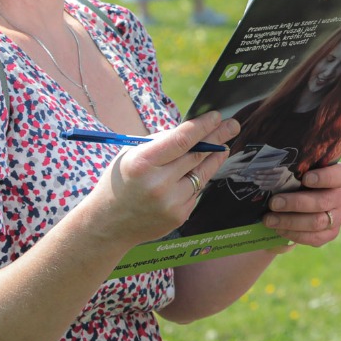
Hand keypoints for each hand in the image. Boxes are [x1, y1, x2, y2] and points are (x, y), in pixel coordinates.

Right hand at [90, 111, 241, 244]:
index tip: (216, 116)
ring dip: (215, 157)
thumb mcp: (131, 155)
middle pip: (197, 155)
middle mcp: (158, 183)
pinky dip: (198, 180)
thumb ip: (162, 143)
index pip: (181, 140)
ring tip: (224, 146)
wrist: (108, 224)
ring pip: (202, 173)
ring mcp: (171, 202)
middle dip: (217, 137)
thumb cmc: (120, 182)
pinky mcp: (179, 216)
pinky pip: (195, 191)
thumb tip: (194, 131)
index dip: (202, 126)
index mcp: (142, 163)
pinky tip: (197, 172)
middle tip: (232, 125)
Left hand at [261, 162, 340, 247]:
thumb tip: (272, 174)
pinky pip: (315, 237)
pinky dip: (294, 234)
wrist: (295, 206)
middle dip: (296, 203)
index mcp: (338, 176)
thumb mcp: (295, 175)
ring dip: (290, 221)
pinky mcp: (331, 233)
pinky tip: (279, 230)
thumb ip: (292, 173)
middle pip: (324, 201)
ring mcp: (339, 216)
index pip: (340, 175)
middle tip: (274, 203)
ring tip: (270, 220)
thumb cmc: (294, 183)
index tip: (305, 179)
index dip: (324, 177)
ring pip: (317, 221)